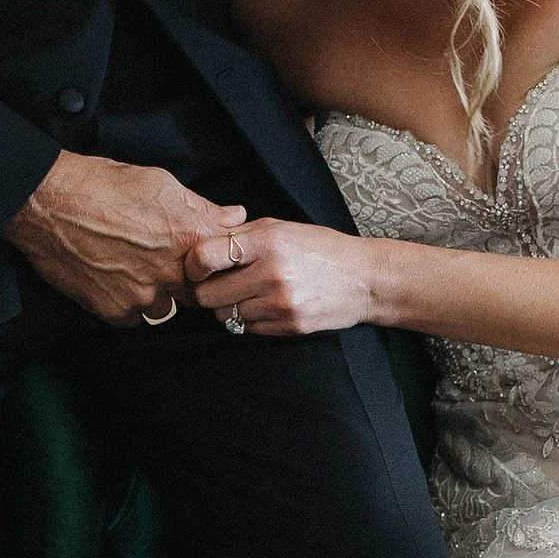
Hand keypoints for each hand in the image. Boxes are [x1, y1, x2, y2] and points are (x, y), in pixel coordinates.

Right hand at [4, 152, 247, 320]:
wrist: (48, 202)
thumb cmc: (102, 184)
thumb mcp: (161, 183)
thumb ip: (203, 207)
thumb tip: (236, 216)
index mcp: (190, 237)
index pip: (225, 263)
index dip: (215, 262)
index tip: (204, 259)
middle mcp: (172, 272)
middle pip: (197, 291)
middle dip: (186, 281)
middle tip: (160, 261)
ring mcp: (143, 296)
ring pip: (165, 308)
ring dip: (157, 294)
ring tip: (134, 269)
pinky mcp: (115, 311)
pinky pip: (134, 318)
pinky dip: (129, 304)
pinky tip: (115, 280)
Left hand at [186, 217, 377, 335]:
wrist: (364, 280)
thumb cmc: (321, 249)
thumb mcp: (282, 228)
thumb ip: (242, 234)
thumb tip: (201, 245)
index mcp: (268, 242)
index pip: (206, 257)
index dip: (194, 265)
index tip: (199, 267)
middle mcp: (272, 274)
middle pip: (208, 295)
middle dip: (210, 290)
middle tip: (222, 284)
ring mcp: (281, 304)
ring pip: (226, 316)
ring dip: (231, 307)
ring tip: (250, 294)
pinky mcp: (289, 326)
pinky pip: (247, 329)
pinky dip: (250, 320)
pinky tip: (266, 306)